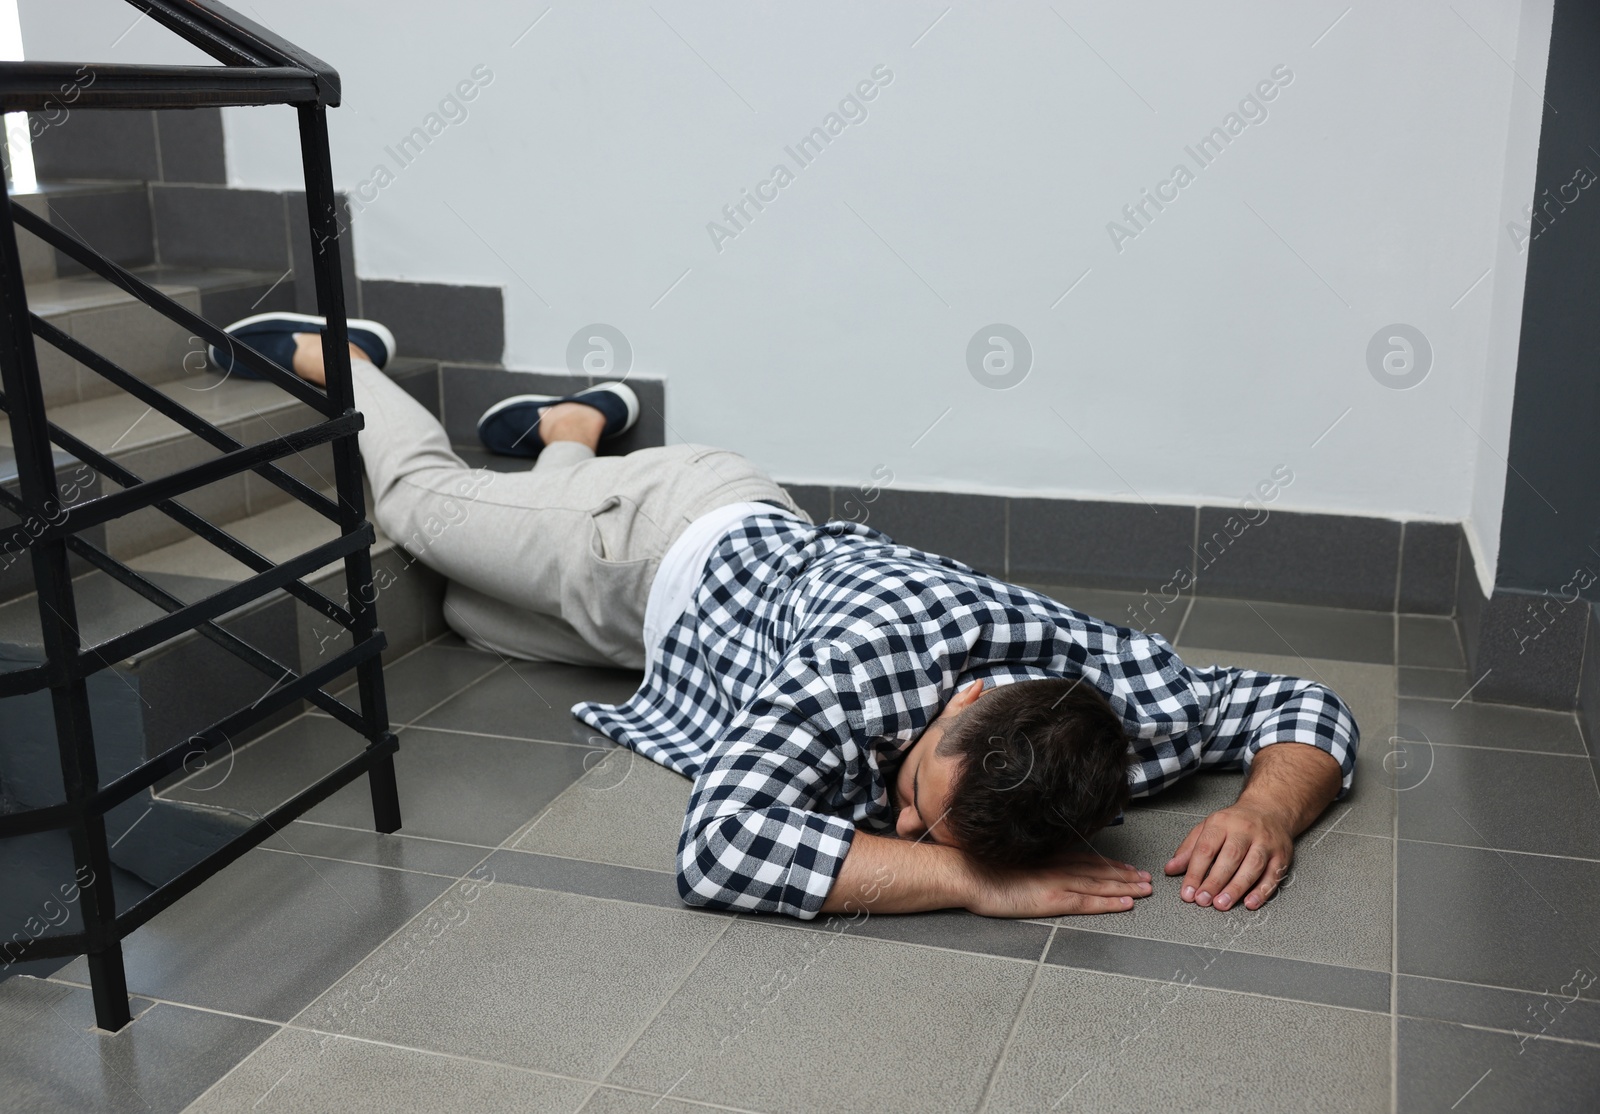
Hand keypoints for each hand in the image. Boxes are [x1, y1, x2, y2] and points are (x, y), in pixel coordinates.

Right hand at [964, 851, 1151, 917]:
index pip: (1086, 860)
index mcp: (1046, 857)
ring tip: (1146, 890)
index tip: (1127, 867)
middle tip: (1147, 879)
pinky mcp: (1052, 899)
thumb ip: (1029, 864)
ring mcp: (1056, 882)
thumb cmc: (979, 867)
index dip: (1110, 864)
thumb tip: (1037, 868)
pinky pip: (1088, 902)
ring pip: (1100, 885)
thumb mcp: (1009, 861)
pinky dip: (1110, 902)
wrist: (966, 872)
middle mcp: (1056, 866)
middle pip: (1099, 871)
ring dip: (1126, 887)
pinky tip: (1127, 904)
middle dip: (1126, 875)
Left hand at [1165, 803, 1292, 911]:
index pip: (1206, 849)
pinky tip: (1250, 903)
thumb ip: (1188, 849)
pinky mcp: (1281, 855)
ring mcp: (1265, 843)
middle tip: (1203, 900)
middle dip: (1215, 881)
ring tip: (1222, 904)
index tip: (1188, 892)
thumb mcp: (1207, 828)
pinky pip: (1273, 875)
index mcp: (1222, 823)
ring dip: (1237, 888)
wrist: (1270, 809)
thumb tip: (1170, 869)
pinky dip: (1262, 891)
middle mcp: (1244, 831)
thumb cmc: (1235, 822)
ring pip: (1252, 866)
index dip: (1195, 873)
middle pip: (1230, 857)